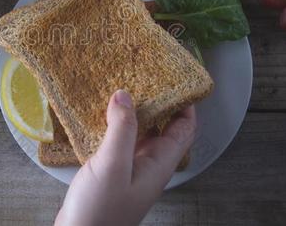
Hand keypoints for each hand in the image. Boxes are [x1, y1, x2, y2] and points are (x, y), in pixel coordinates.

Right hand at [55, 90, 195, 225]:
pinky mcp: (112, 171)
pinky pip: (120, 141)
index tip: (175, 77)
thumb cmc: (100, 209)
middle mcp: (149, 164)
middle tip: (144, 75)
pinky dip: (116, 124)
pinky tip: (102, 113)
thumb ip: (122, 129)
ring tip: (122, 86)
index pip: (184, 128)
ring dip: (135, 112)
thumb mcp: (113, 165)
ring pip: (140, 133)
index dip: (185, 103)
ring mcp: (130, 168)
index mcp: (159, 163)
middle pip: (164, 127)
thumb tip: (125, 94)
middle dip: (158, 102)